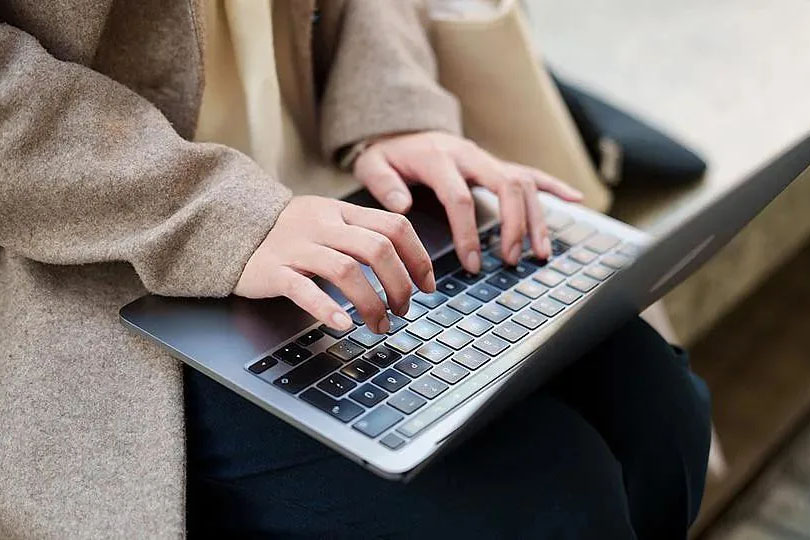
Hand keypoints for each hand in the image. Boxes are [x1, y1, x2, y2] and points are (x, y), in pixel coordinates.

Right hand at [234, 196, 435, 333]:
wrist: (230, 227)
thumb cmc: (287, 232)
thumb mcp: (326, 220)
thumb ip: (360, 233)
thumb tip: (405, 264)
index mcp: (341, 211)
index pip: (394, 226)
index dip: (418, 257)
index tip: (427, 285)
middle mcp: (323, 225)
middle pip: (377, 249)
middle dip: (399, 285)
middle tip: (403, 310)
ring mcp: (297, 247)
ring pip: (346, 271)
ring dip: (371, 303)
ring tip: (379, 326)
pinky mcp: (273, 270)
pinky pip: (304, 289)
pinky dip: (327, 309)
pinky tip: (344, 325)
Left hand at [353, 131, 583, 271]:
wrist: (401, 128)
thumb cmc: (388, 154)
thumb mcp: (373, 165)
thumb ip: (383, 184)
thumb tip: (402, 207)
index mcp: (439, 159)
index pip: (460, 198)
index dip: (468, 233)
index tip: (472, 264)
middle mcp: (470, 155)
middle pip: (505, 187)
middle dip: (513, 225)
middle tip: (510, 260)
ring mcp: (487, 159)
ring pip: (523, 184)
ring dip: (536, 218)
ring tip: (539, 252)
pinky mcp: (497, 164)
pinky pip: (531, 173)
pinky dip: (555, 186)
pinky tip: (576, 200)